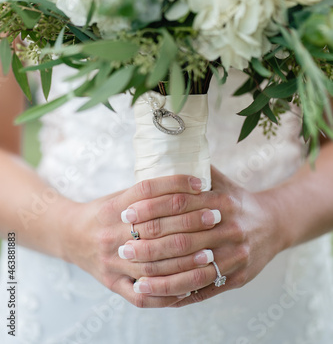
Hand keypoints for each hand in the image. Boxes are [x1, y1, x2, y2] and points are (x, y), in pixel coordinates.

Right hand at [60, 174, 204, 307]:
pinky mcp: (112, 284)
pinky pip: (142, 294)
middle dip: (190, 223)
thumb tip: (187, 179)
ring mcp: (111, 262)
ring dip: (185, 260)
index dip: (176, 186)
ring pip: (153, 265)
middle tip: (215, 216)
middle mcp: (110, 234)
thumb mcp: (120, 195)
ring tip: (210, 252)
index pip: (147, 191)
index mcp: (113, 207)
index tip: (201, 184)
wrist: (70, 235)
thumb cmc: (104, 212)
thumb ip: (148, 192)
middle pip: (155, 228)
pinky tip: (189, 287)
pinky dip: (167, 292)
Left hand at [119, 167, 282, 304]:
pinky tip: (157, 293)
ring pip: (191, 268)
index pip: (180, 204)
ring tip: (133, 277)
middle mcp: (230, 228)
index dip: (151, 208)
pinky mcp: (237, 277)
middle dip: (149, 244)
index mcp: (223, 201)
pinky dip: (178, 292)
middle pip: (182, 238)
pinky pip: (203, 288)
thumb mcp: (221, 181)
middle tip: (123, 248)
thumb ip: (196, 170)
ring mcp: (235, 255)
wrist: (274, 225)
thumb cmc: (237, 201)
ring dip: (159, 274)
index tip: (127, 213)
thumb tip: (163, 154)